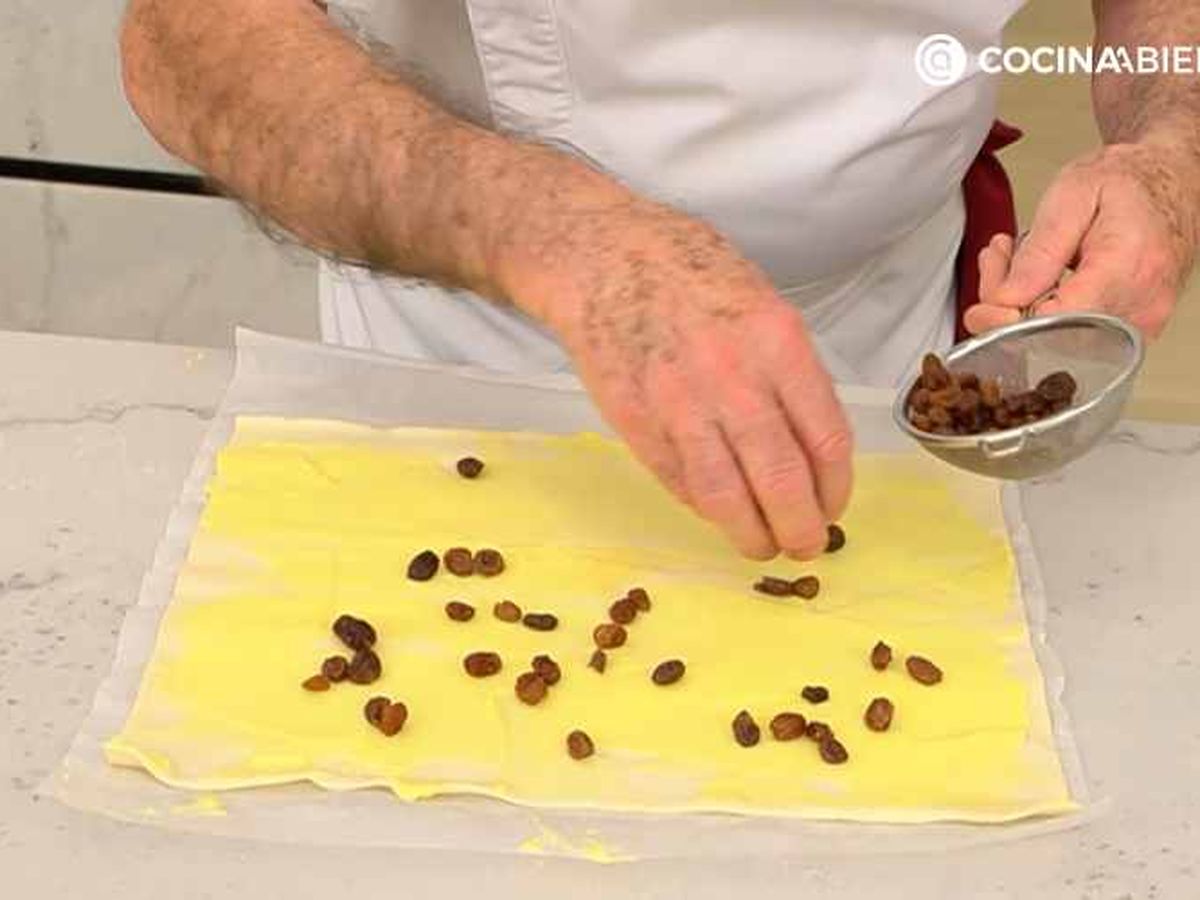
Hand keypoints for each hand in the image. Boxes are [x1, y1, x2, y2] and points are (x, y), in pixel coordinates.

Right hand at [511, 200, 853, 559]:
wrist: (604, 259)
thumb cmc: (687, 271)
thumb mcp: (763, 304)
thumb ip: (790, 372)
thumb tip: (812, 445)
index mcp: (779, 342)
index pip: (826, 440)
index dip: (836, 489)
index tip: (833, 506)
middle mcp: (734, 379)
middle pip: (782, 481)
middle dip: (802, 528)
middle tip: (806, 544)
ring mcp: (680, 406)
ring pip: (727, 497)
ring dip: (752, 534)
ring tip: (762, 545)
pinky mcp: (637, 424)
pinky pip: (681, 483)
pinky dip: (705, 506)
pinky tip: (719, 510)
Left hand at [965, 142, 1199, 337]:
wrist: (1173, 180)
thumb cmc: (1129, 181)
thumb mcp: (1073, 194)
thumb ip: (1041, 250)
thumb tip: (1007, 299)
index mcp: (1125, 268)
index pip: (1053, 322)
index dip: (1007, 321)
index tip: (980, 307)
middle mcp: (1140, 305)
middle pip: (1050, 335)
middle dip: (1007, 304)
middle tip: (998, 259)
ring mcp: (1140, 323)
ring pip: (1057, 338)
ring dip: (1022, 304)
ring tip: (1016, 255)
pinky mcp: (1132, 331)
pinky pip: (1074, 334)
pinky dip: (1044, 310)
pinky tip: (1038, 277)